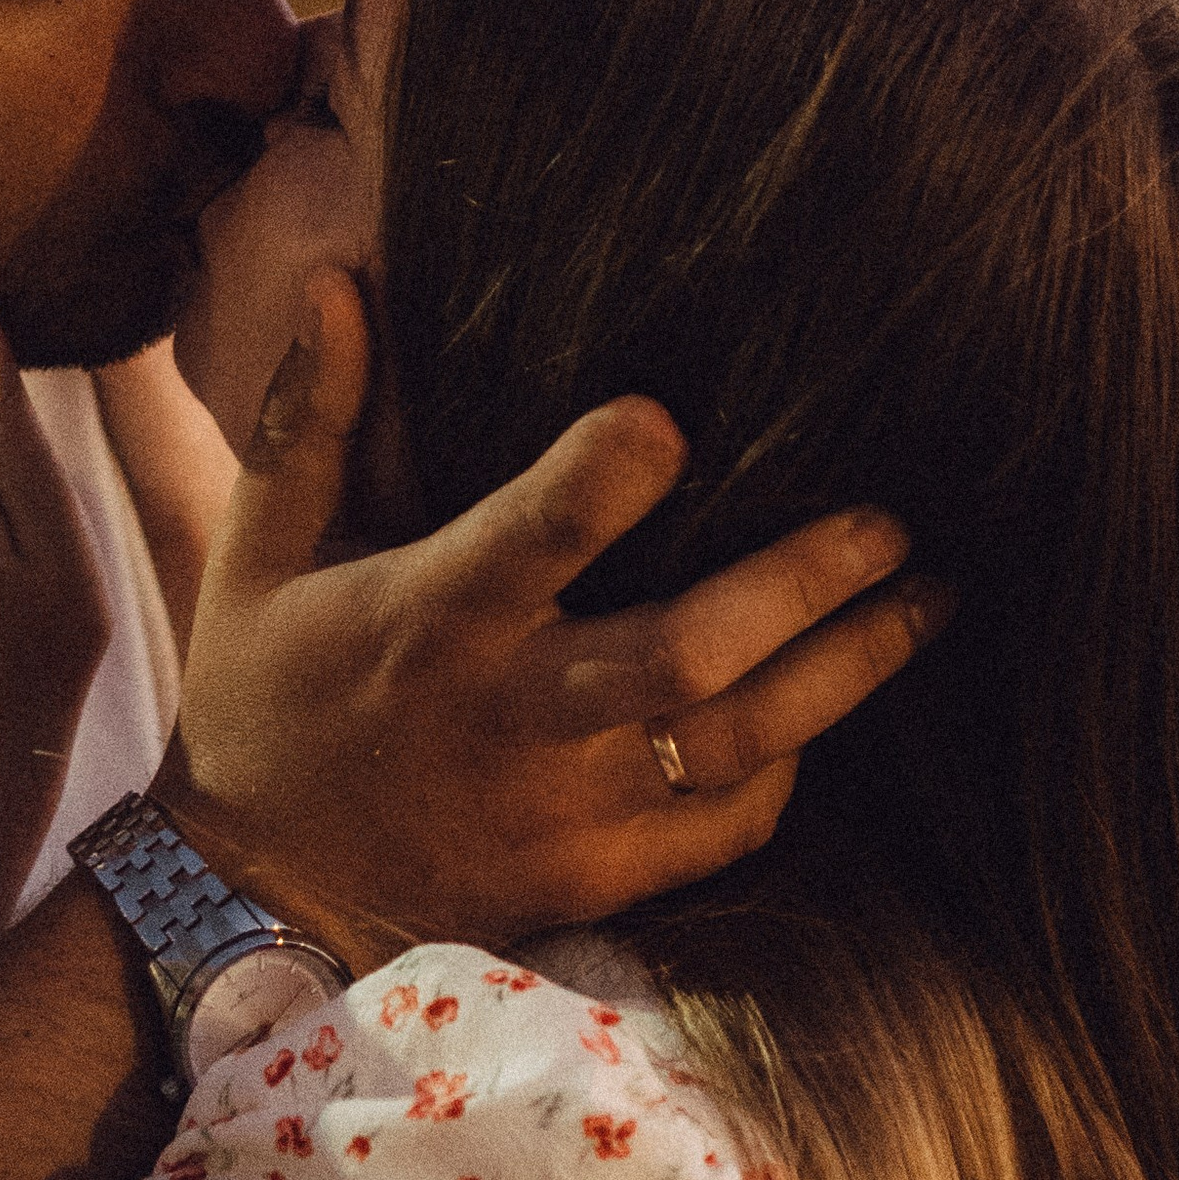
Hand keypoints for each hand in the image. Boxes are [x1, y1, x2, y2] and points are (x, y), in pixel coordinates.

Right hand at [159, 271, 948, 968]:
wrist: (252, 901)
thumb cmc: (263, 696)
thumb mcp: (259, 550)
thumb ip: (310, 415)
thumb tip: (338, 278)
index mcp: (429, 622)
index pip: (528, 541)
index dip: (597, 481)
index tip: (665, 417)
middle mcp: (511, 719)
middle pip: (686, 657)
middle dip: (802, 585)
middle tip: (889, 521)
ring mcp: (565, 813)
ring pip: (738, 745)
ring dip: (845, 669)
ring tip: (926, 599)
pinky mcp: (595, 878)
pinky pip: (724, 826)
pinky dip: (786, 767)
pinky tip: (829, 704)